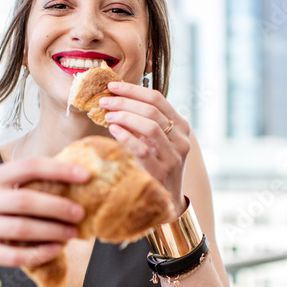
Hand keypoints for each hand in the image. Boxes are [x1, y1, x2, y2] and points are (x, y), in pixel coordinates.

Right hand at [0, 158, 88, 286]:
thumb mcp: (3, 194)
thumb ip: (30, 185)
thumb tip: (78, 178)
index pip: (27, 166)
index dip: (58, 170)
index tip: (85, 176)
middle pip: (25, 200)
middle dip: (58, 206)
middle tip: (80, 214)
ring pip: (21, 229)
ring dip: (52, 231)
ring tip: (72, 233)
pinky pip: (15, 255)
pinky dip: (39, 253)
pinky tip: (56, 249)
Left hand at [99, 81, 188, 216]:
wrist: (167, 201)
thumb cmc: (156, 165)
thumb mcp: (156, 141)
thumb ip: (144, 121)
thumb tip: (116, 97)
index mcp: (182, 126)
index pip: (158, 99)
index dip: (133, 89)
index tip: (112, 85)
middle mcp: (181, 139)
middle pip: (152, 110)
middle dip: (125, 101)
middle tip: (105, 100)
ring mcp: (173, 156)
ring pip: (149, 126)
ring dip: (124, 116)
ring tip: (107, 115)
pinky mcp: (161, 172)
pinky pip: (141, 149)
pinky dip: (125, 136)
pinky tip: (113, 130)